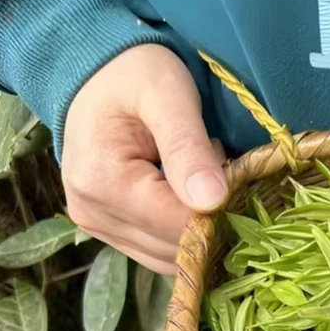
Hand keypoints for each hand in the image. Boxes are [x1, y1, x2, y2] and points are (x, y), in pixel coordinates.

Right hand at [62, 44, 227, 273]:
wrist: (99, 72)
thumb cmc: (136, 73)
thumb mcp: (168, 95)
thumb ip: (188, 147)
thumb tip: (212, 202)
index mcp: (103, 181)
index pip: (178, 226)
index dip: (219, 211)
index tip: (236, 175)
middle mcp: (93, 213)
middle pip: (174, 247)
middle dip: (210, 219)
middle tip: (220, 170)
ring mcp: (97, 226)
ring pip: (168, 258)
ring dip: (198, 229)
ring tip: (201, 179)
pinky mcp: (108, 230)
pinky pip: (158, 251)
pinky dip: (183, 232)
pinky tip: (188, 195)